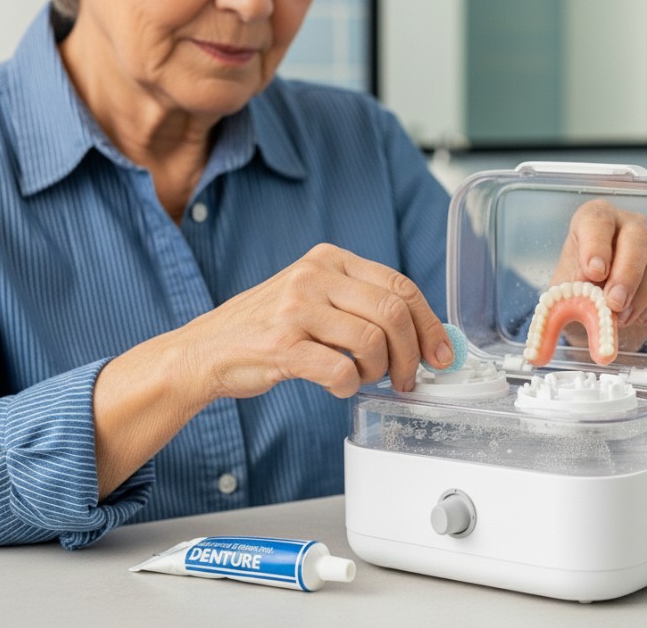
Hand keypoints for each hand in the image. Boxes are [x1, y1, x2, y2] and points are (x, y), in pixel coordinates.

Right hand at [175, 243, 451, 399]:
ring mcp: (295, 309)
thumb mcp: (316, 297)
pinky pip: (340, 371)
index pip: (400, 286)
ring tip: (364, 380)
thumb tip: (425, 335)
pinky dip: (349, 388)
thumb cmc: (269, 328)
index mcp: (329, 259)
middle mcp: (313, 276)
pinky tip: (339, 387)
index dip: (430, 324)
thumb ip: (362, 304)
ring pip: (372, 342)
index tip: (442, 354)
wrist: (205, 350)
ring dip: (378, 372)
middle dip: (410, 354)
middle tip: (407, 379)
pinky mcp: (281, 345)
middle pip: (392, 313)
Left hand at [550, 200, 646, 350]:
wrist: (597, 318)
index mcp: (593, 222)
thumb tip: (568, 325)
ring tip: (622, 319)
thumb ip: (564, 307)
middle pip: (638, 236)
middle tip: (614, 304)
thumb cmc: (577, 298)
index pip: (598, 219)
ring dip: (644, 293)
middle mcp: (627, 226)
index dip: (597, 244)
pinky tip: (640, 319)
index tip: (593, 273)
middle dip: (627, 272)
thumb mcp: (562, 301)